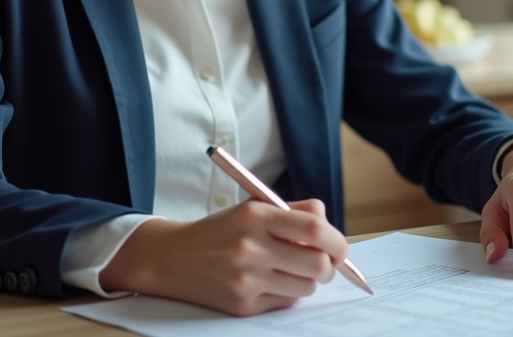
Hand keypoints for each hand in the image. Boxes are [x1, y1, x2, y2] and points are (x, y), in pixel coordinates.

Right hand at [98, 199, 348, 315]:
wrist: (173, 258)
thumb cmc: (222, 230)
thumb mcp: (254, 208)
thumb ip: (294, 211)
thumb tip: (328, 224)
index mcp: (256, 217)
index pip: (314, 230)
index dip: (336, 240)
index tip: (339, 246)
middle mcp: (250, 248)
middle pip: (317, 264)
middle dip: (329, 265)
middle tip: (324, 262)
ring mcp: (246, 280)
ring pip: (306, 287)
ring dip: (308, 280)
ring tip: (291, 269)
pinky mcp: (242, 305)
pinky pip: (286, 302)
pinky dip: (287, 292)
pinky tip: (271, 280)